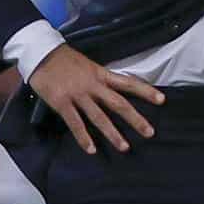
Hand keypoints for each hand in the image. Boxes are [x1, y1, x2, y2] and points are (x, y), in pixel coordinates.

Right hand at [29, 44, 164, 153]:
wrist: (40, 53)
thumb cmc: (64, 59)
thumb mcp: (87, 64)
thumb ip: (100, 77)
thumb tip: (113, 89)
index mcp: (100, 74)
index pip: (128, 82)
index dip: (145, 91)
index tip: (162, 100)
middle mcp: (93, 85)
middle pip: (119, 103)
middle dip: (135, 119)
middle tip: (150, 132)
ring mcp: (77, 95)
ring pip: (99, 116)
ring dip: (113, 133)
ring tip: (125, 147)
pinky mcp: (62, 103)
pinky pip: (75, 123)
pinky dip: (83, 137)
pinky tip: (91, 150)